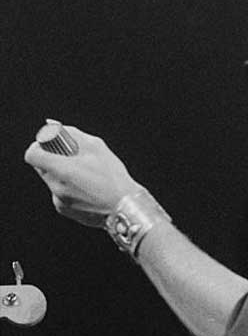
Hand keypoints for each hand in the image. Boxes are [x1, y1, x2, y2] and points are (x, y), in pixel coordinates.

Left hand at [25, 125, 142, 227]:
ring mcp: (59, 200)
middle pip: (41, 167)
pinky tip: (87, 190)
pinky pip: (59, 194)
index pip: (32, 155)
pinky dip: (69, 189)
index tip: (50, 146)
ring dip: (62, 175)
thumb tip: (53, 126)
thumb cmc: (114, 177)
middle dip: (52, 160)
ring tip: (84, 177)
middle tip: (71, 159)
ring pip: (51, 181)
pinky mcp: (64, 209)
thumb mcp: (97, 147)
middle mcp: (56, 186)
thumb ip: (72, 134)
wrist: (126, 208)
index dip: (38, 148)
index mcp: (62, 169)